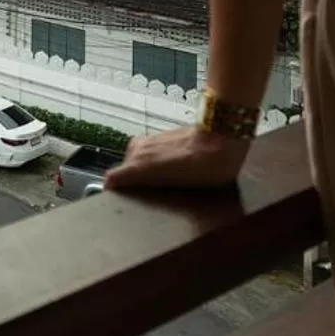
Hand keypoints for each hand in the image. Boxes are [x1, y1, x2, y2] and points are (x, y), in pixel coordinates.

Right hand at [104, 126, 250, 190]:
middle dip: (131, 180)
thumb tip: (132, 190)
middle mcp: (139, 150)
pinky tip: (171, 169)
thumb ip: (151, 186)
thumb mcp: (178, 185)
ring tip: (160, 182)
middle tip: (147, 195)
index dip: (114, 190)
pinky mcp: (162, 135)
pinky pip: (149, 151)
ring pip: (136, 158)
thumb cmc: (204, 167)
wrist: (223, 136)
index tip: (121, 201)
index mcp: (139, 165)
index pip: (111, 179)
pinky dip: (153, 160)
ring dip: (143, 169)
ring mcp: (150, 140)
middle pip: (124, 168)